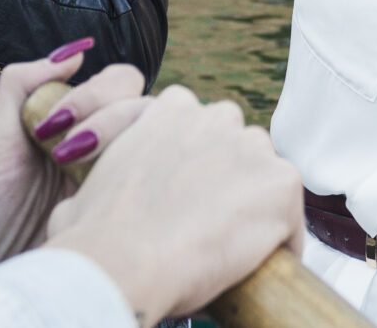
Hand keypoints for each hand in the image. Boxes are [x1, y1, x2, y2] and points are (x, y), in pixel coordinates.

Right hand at [45, 86, 305, 326]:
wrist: (122, 261)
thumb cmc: (93, 235)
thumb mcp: (83, 194)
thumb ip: (100, 184)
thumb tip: (84, 208)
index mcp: (170, 109)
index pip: (199, 124)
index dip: (197, 161)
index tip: (189, 194)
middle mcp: (216, 116)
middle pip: (238, 143)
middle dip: (230, 176)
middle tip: (212, 222)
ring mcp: (253, 148)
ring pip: (267, 174)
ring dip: (257, 203)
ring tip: (238, 247)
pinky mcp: (282, 184)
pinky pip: (292, 215)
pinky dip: (284, 240)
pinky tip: (267, 267)